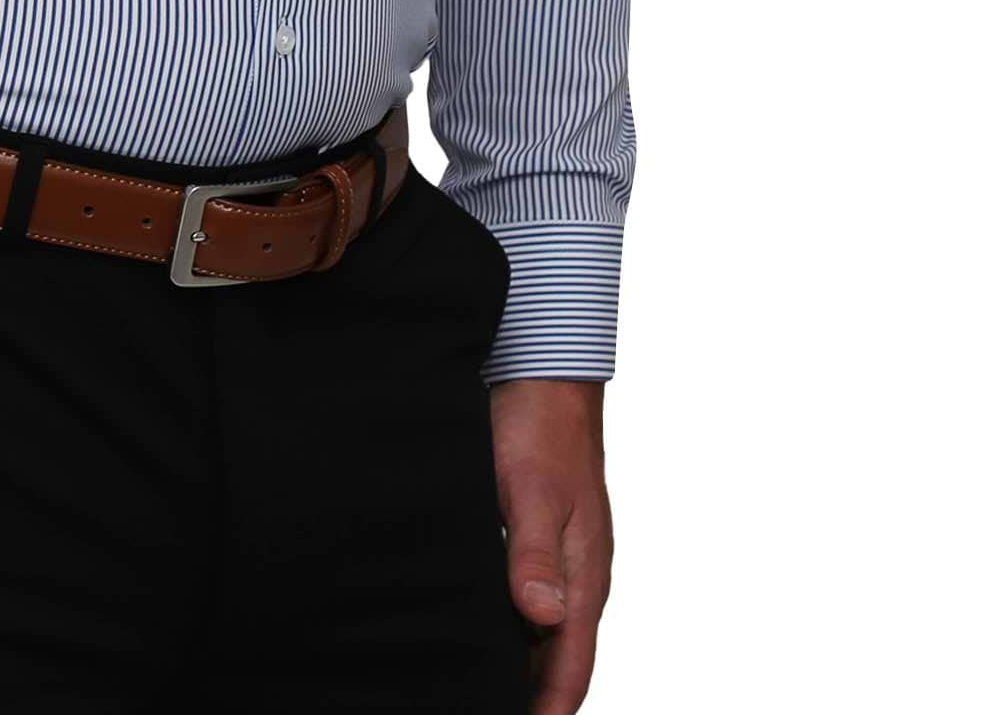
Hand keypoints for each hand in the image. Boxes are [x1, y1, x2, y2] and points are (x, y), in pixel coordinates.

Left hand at [488, 379, 611, 714]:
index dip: (547, 707)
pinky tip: (472, 621)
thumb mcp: (532, 492)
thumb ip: (535, 555)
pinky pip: (527, 594)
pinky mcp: (537, 534)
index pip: (572, 665)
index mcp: (585, 575)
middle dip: (528, 692)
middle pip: (557, 656)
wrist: (544, 374)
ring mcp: (561, 555)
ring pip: (540, 627)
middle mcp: (577, 574)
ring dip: (516, 659)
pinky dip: (506, 620)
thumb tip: (542, 616)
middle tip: (478, 705)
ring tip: (471, 681)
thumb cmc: (540, 430)